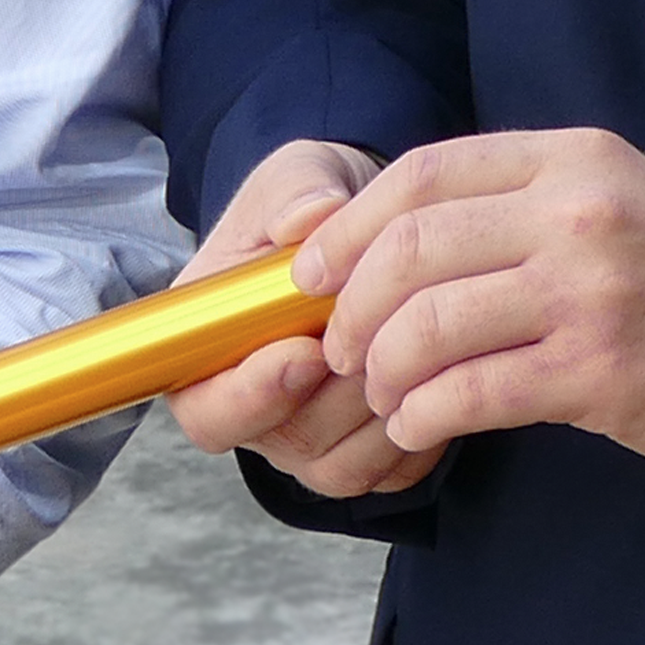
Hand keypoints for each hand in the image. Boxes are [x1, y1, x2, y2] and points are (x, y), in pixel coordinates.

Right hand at [166, 138, 448, 499]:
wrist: (367, 229)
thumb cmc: (317, 204)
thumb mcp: (299, 174)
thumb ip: (296, 190)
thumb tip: (312, 217)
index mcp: (208, 346)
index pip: (205, 408)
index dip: (248, 395)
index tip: (304, 353)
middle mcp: (251, 406)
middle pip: (287, 439)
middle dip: (344, 388)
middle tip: (387, 331)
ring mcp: (306, 438)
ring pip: (345, 462)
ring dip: (389, 403)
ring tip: (417, 338)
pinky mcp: (360, 454)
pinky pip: (393, 470)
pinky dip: (423, 429)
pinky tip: (439, 370)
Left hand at [313, 128, 644, 475]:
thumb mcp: (612, 202)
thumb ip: (517, 205)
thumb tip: (388, 240)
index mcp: (574, 160)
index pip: (426, 174)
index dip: (350, 225)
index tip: (313, 271)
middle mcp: (579, 214)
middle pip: (413, 247)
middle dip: (351, 305)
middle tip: (340, 347)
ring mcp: (591, 292)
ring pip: (431, 323)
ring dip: (384, 368)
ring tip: (384, 392)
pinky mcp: (602, 373)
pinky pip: (474, 392)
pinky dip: (425, 413)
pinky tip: (420, 425)